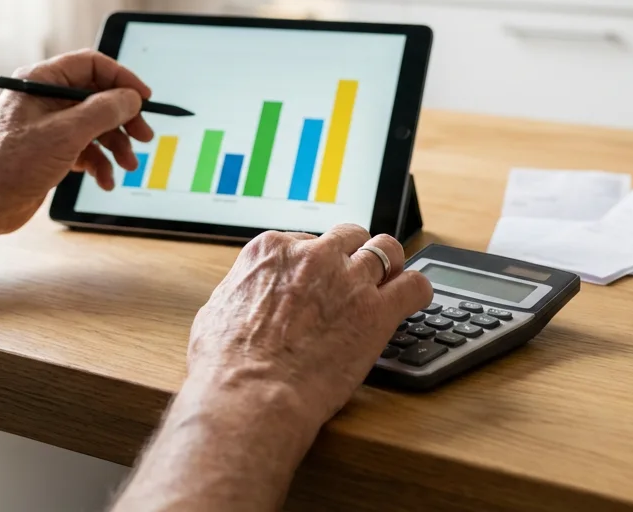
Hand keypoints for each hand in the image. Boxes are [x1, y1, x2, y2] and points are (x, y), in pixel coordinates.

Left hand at [0, 50, 154, 236]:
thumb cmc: (12, 164)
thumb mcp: (67, 132)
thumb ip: (104, 110)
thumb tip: (131, 98)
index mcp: (41, 82)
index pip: (91, 65)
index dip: (121, 79)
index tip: (143, 98)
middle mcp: (44, 100)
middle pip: (97, 98)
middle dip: (123, 119)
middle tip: (144, 136)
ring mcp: (48, 127)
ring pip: (95, 127)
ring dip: (116, 146)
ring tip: (128, 165)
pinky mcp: (51, 151)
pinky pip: (85, 150)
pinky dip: (99, 164)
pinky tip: (105, 180)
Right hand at [186, 225, 433, 432]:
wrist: (249, 395)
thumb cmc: (225, 365)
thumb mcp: (216, 311)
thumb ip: (240, 292)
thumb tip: (245, 297)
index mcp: (272, 250)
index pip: (307, 239)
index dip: (316, 264)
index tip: (319, 281)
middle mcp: (313, 256)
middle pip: (350, 236)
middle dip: (354, 256)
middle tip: (355, 281)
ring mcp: (348, 279)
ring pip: (387, 250)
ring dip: (390, 266)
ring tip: (390, 284)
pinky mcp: (377, 310)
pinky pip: (415, 285)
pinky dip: (416, 291)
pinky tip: (411, 302)